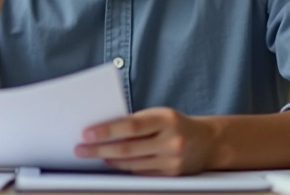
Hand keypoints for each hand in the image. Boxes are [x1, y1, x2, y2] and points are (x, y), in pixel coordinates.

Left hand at [75, 108, 216, 175]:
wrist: (208, 142)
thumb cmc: (176, 124)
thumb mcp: (160, 115)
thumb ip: (136, 122)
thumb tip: (104, 132)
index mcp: (167, 119)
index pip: (131, 126)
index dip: (107, 131)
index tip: (86, 133)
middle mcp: (171, 140)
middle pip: (127, 148)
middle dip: (100, 149)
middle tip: (80, 149)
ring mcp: (172, 160)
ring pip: (131, 163)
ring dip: (109, 159)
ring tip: (93, 154)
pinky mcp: (171, 175)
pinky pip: (140, 172)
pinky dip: (124, 167)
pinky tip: (113, 162)